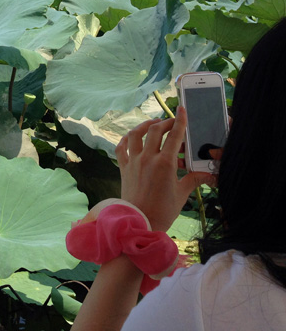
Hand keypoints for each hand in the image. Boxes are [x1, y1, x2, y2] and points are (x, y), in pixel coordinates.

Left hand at [115, 106, 215, 231]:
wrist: (140, 222)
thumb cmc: (163, 210)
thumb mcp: (182, 194)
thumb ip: (194, 179)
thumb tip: (210, 174)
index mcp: (165, 163)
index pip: (174, 135)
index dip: (180, 121)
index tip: (182, 109)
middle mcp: (147, 158)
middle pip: (155, 130)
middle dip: (165, 122)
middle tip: (172, 122)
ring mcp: (133, 161)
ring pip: (135, 134)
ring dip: (144, 126)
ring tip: (153, 124)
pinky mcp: (123, 167)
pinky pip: (121, 147)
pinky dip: (126, 139)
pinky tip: (132, 137)